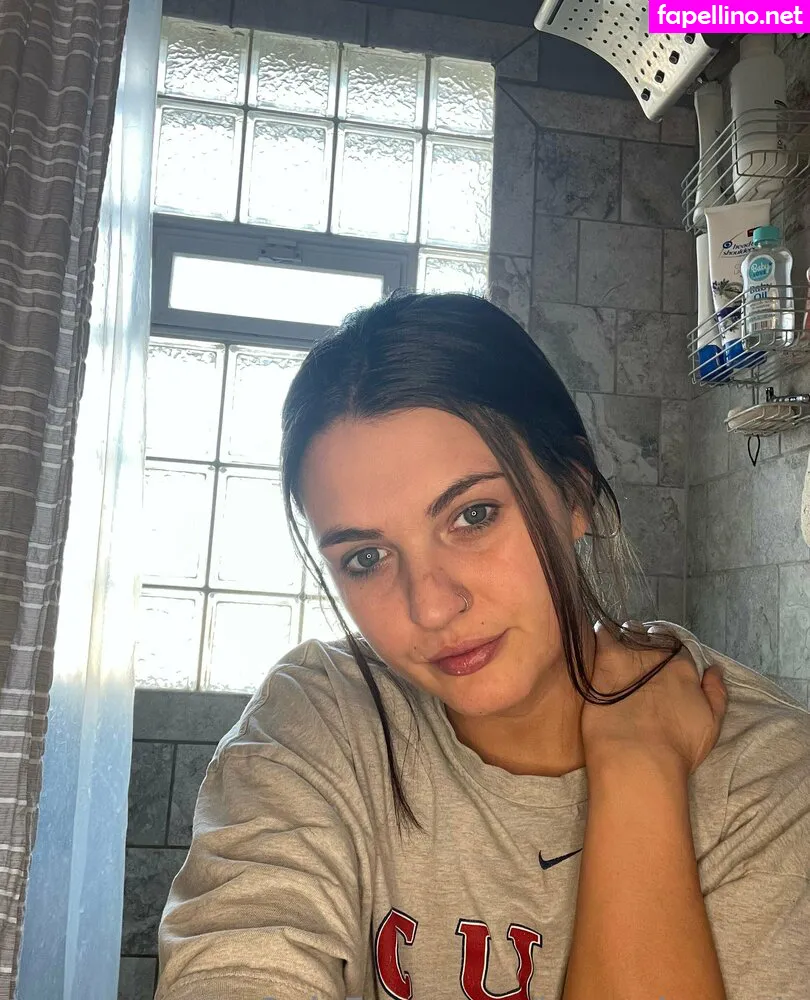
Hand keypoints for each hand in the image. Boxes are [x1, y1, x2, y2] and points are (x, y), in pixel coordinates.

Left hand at [580, 621, 728, 777]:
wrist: (639, 758)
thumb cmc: (678, 748)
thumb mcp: (711, 724)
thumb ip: (716, 693)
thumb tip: (715, 669)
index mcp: (684, 667)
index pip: (678, 645)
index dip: (669, 651)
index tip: (662, 660)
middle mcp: (659, 654)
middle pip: (653, 636)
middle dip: (647, 640)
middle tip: (639, 655)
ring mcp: (631, 655)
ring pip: (629, 631)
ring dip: (626, 635)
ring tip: (619, 646)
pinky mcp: (605, 661)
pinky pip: (602, 633)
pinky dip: (601, 632)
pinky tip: (598, 637)